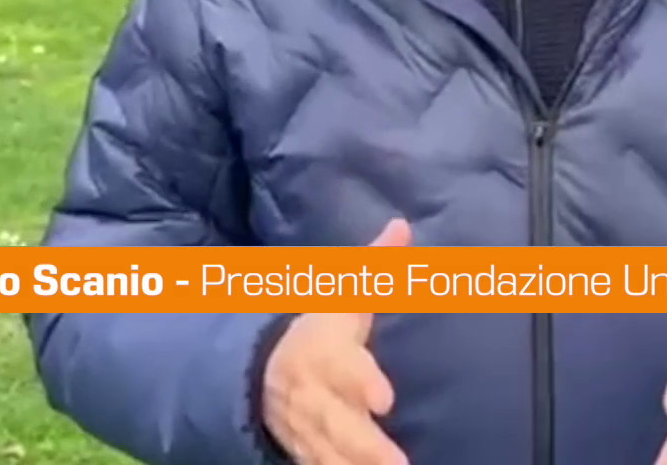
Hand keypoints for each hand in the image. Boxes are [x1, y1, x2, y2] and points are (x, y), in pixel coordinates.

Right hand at [261, 218, 412, 464]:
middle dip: (366, 445)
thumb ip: (375, 267)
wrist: (264, 370)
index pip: (343, 367)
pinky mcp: (308, 453)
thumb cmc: (320, 331)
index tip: (384, 399)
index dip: (360, 382)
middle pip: (339, 423)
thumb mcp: (341, 296)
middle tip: (397, 463)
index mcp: (326, 353)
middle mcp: (316, 396)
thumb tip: (401, 225)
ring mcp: (310, 431)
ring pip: (331, 457)